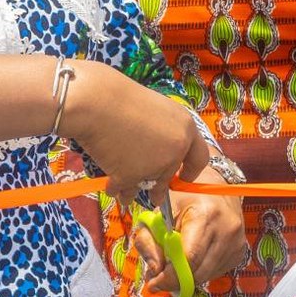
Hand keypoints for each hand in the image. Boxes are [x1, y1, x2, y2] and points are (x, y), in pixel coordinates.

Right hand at [62, 63, 201, 198]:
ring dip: (135, 190)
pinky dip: (116, 188)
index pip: (200, 157)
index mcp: (185, 128)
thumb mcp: (153, 110)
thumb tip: (159, 155)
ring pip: (146, 185)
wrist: (95, 102)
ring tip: (126, 195)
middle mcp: (175, 149)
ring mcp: (155, 164)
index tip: (185, 178)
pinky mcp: (132, 176)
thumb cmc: (119, 99)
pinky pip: (125, 189)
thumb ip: (162, 132)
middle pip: (169, 176)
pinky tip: (110, 185)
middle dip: (160, 188)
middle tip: (155, 197)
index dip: (192, 170)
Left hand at [133, 190, 247, 296]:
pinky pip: (214, 273)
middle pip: (198, 272)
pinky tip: (192, 257)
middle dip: (174, 280)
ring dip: (186, 277)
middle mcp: (227, 230)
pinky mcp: (240, 252)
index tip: (153, 283)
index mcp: (206, 215)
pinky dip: (199, 271)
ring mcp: (237, 243)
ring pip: (205, 276)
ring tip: (174, 262)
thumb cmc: (183, 197)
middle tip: (158, 277)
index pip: (189, 258)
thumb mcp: (158, 212)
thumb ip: (149, 241)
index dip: (170, 276)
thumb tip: (154, 271)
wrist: (215, 187)